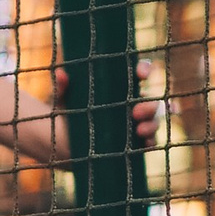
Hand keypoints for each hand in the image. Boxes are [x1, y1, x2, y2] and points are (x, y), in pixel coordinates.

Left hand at [46, 65, 160, 153]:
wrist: (62, 145)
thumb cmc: (66, 116)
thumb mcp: (62, 102)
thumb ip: (62, 88)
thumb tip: (61, 74)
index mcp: (118, 88)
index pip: (137, 73)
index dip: (144, 70)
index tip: (141, 74)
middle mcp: (130, 104)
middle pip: (150, 100)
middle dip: (149, 105)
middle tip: (135, 112)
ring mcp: (134, 124)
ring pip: (153, 120)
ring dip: (152, 123)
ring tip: (139, 130)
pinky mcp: (133, 143)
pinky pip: (150, 141)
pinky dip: (151, 140)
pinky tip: (145, 141)